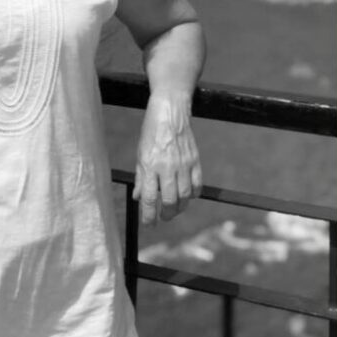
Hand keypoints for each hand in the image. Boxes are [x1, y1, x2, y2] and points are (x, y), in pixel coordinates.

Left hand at [133, 97, 201, 226]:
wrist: (170, 112)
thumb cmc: (152, 132)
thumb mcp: (140, 153)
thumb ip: (141, 178)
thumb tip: (139, 198)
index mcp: (150, 165)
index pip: (150, 198)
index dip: (149, 215)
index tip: (149, 224)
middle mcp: (167, 167)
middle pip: (170, 201)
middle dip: (167, 214)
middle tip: (163, 217)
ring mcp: (183, 164)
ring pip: (185, 196)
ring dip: (180, 208)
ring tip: (174, 210)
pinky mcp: (195, 161)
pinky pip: (197, 184)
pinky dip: (193, 195)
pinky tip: (188, 196)